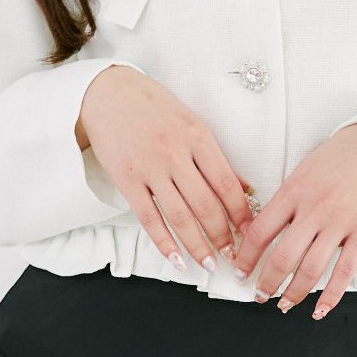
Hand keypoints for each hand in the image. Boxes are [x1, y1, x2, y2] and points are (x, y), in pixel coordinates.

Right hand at [78, 65, 256, 271]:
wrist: (107, 92)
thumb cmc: (152, 106)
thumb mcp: (191, 123)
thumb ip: (215, 158)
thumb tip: (246, 188)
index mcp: (198, 137)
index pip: (227, 184)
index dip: (241, 214)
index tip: (249, 232)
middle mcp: (175, 153)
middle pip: (206, 205)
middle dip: (222, 236)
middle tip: (232, 255)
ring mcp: (149, 168)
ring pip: (179, 216)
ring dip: (197, 245)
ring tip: (209, 264)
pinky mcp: (126, 179)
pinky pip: (148, 218)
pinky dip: (163, 242)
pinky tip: (176, 258)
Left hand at [231, 119, 356, 316]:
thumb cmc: (342, 156)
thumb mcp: (305, 170)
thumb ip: (288, 200)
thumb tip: (266, 231)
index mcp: (294, 191)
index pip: (260, 232)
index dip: (246, 258)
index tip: (239, 272)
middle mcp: (314, 209)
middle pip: (282, 257)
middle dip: (266, 283)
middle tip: (259, 296)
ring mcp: (341, 221)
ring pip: (310, 269)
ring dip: (294, 293)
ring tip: (284, 305)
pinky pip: (345, 271)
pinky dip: (331, 296)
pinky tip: (320, 310)